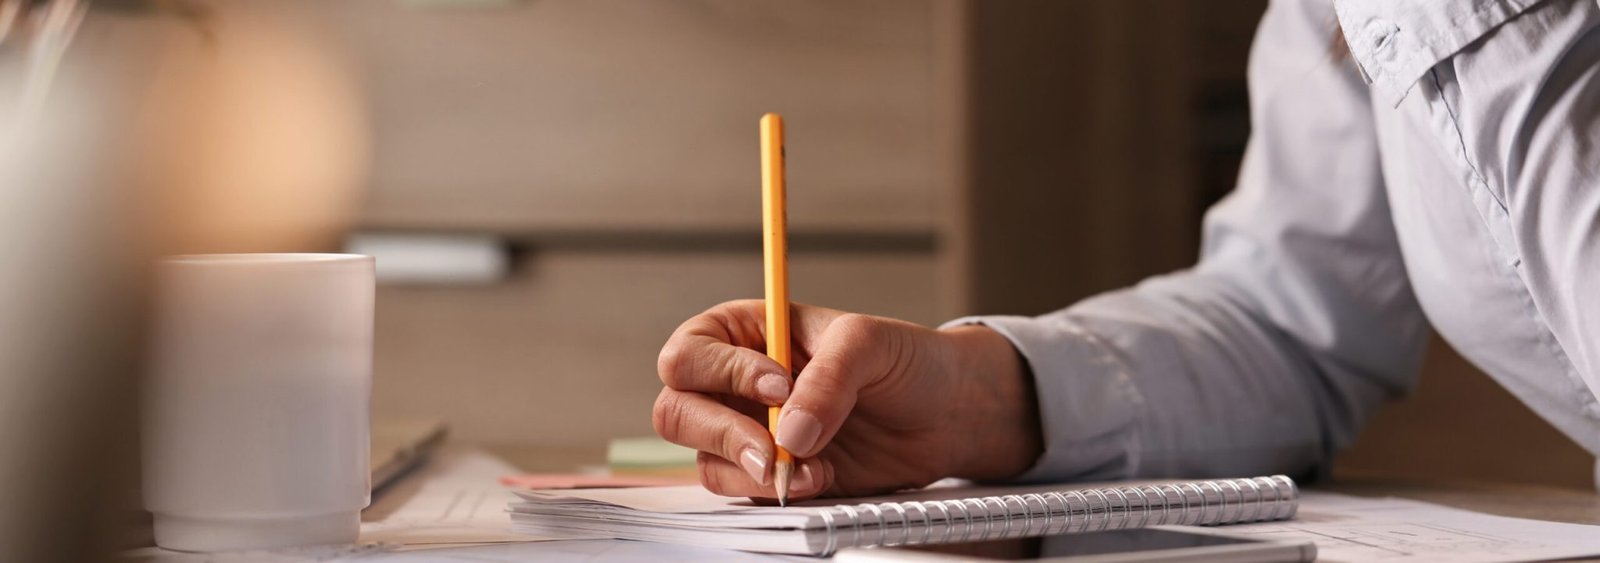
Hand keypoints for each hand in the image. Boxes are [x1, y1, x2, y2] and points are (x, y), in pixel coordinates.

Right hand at [653, 300, 1040, 501]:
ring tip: (810, 465)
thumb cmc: (904, 361)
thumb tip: (789, 433)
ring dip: (753, 469)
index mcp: (744, 333)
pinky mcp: (771, 474)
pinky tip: (820, 477)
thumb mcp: (869, 344)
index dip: (725, 373)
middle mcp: (734, 384)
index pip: (690, 354)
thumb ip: (827, 379)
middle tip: (770, 447)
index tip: (778, 385)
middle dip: (722, 433)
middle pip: (678, 412)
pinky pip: (746, 492)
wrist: (945, 413)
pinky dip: (778, 491)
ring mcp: (749, 432)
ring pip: (707, 460)